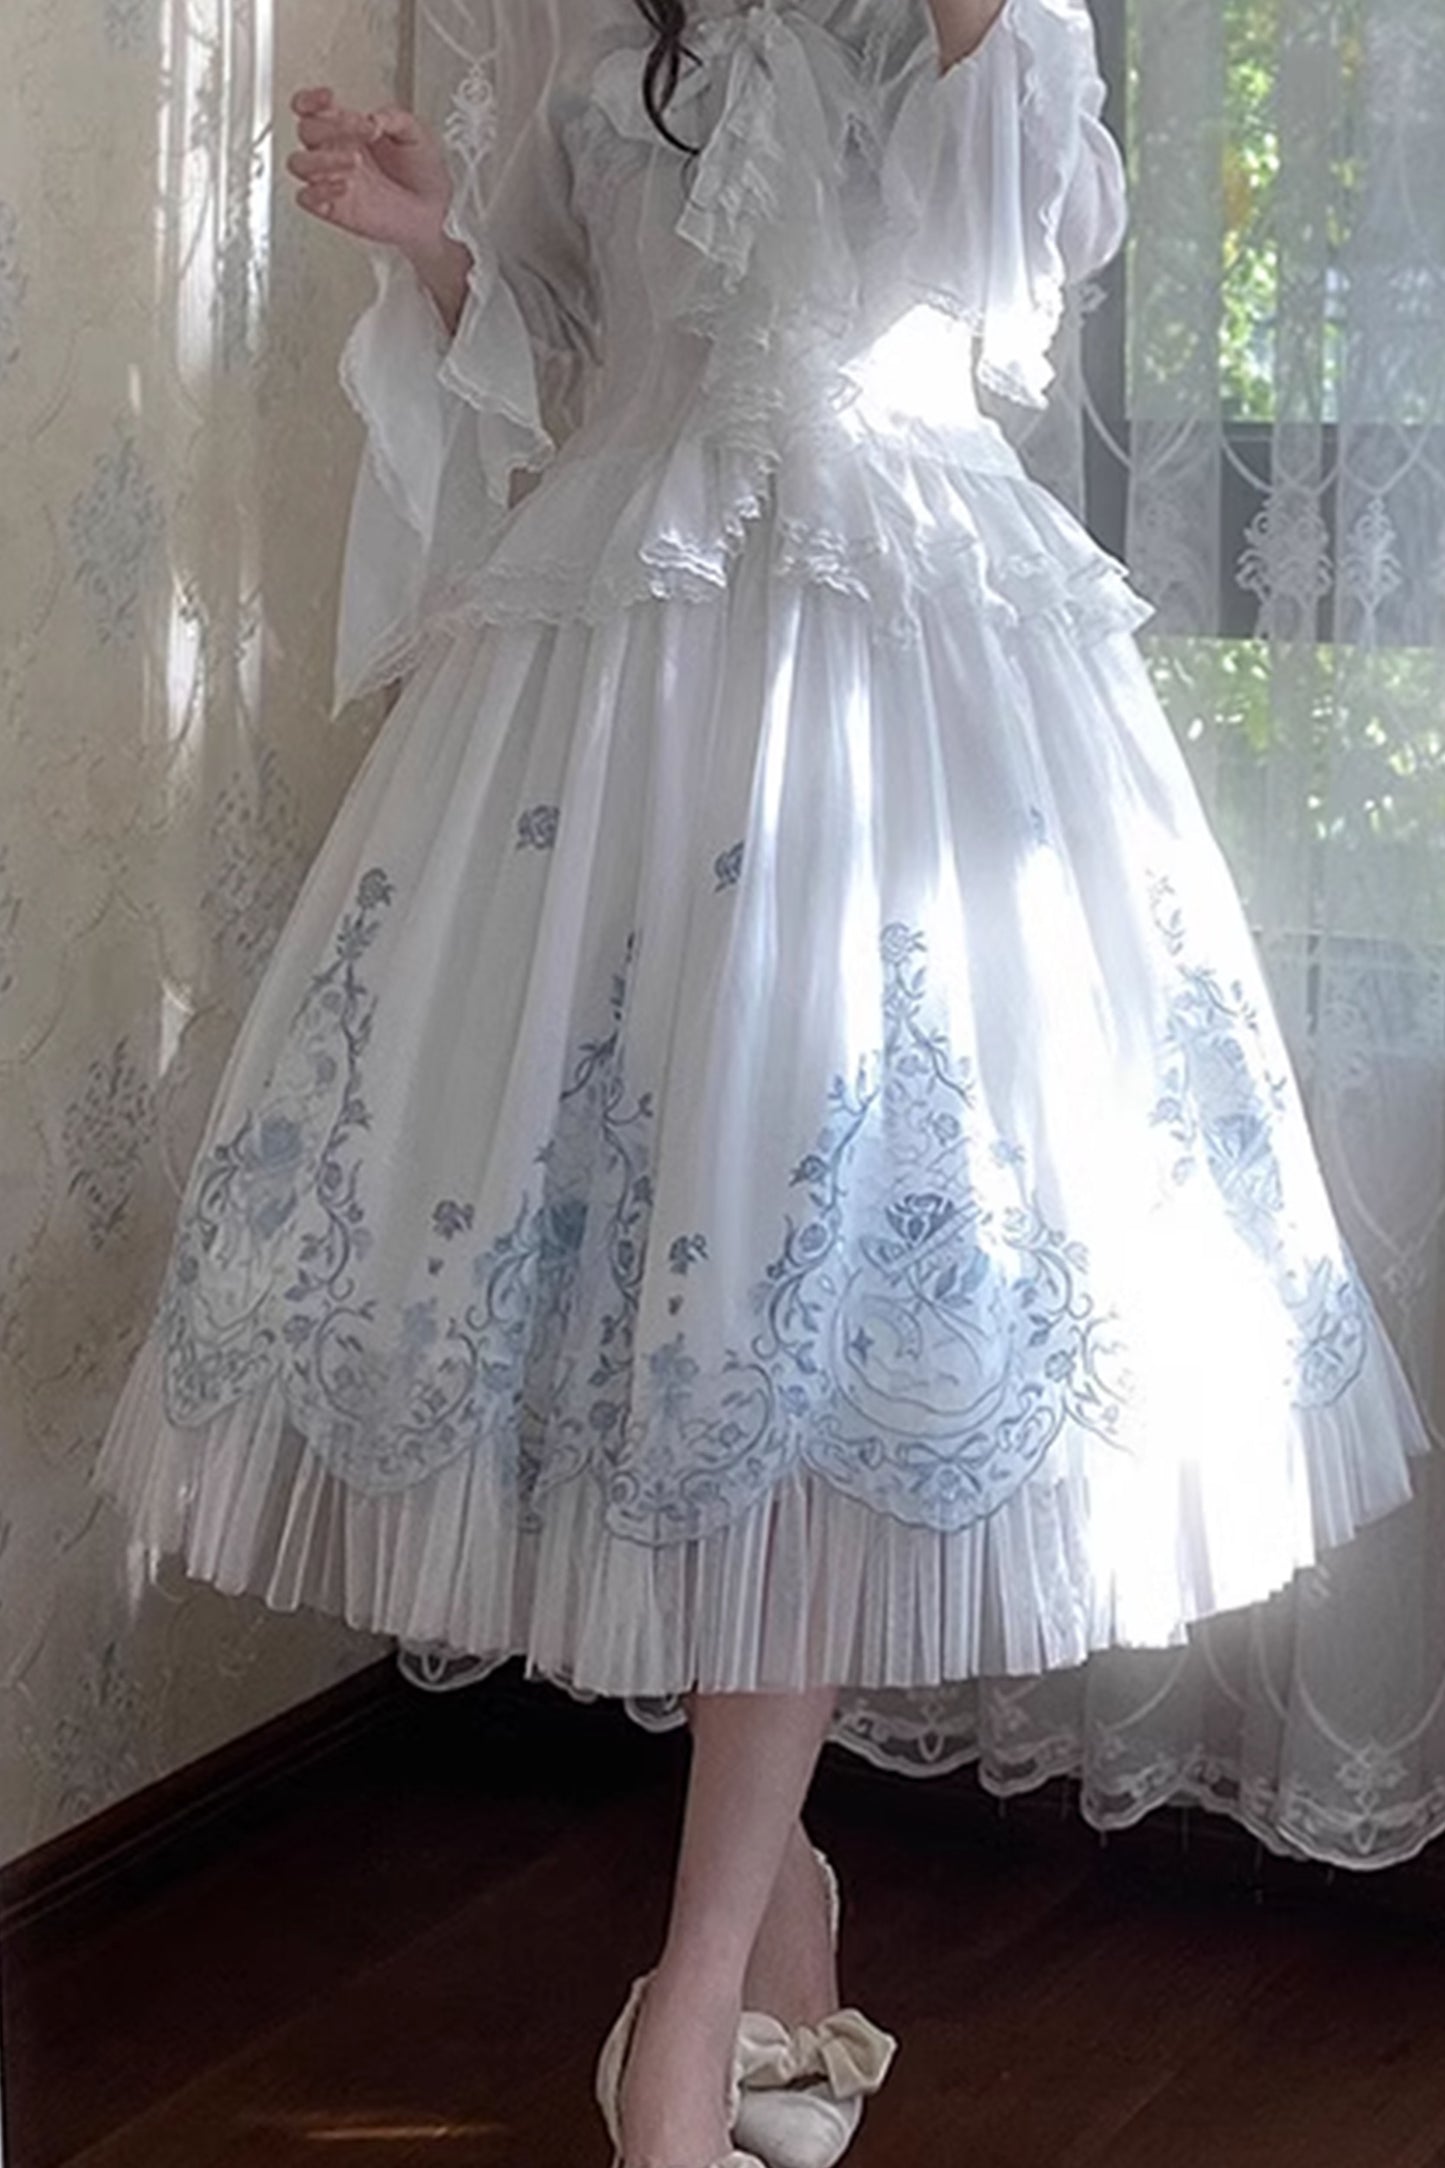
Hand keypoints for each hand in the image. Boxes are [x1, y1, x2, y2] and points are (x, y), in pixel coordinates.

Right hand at [288, 87, 452, 256]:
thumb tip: (375, 116)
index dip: (310, 99)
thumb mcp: (415, 134)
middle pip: (306, 130)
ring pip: (299, 163)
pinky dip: (318, 191)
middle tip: (363, 131)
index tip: (328, 97)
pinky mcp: (334, 209)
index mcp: (346, 128)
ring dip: (322, 159)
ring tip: (354, 161)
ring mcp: (331, 180)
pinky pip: (306, 199)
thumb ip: (396, 118)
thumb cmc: (423, 173)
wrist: (435, 211)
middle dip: (332, 127)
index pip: (309, 107)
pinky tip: (344, 186)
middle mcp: (333, 152)